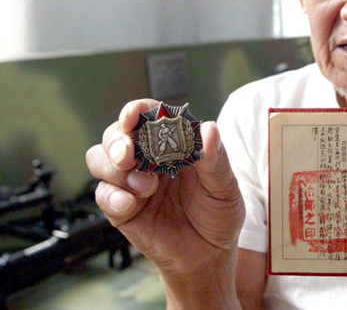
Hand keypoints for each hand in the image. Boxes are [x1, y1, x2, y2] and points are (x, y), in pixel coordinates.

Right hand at [86, 99, 244, 304]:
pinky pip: (102, 195)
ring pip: (100, 159)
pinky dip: (113, 197)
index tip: (133, 115)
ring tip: (145, 186)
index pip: (148, 117)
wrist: (208, 256)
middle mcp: (148, 159)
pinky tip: (131, 205)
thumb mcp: (224, 187)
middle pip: (116, 134)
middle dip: (116, 139)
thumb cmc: (218, 216)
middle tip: (128, 154)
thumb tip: (209, 128)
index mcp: (173, 145)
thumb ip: (215, 159)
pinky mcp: (121, 210)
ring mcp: (131, 183)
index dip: (136, 111)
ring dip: (115, 169)